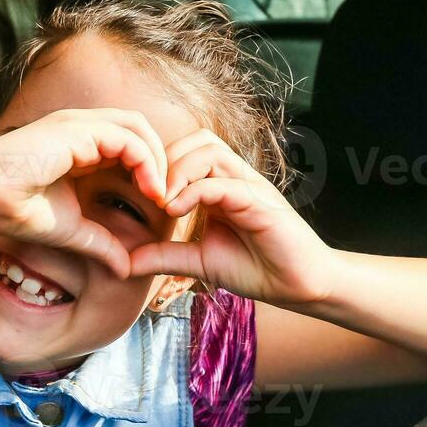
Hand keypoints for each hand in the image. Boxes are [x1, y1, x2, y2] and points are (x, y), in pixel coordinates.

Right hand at [0, 109, 168, 276]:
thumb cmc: (16, 210)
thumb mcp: (72, 231)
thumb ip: (101, 244)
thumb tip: (126, 270)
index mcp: (79, 145)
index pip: (128, 143)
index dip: (148, 169)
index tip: (156, 203)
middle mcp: (81, 128)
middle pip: (139, 128)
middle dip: (159, 159)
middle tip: (166, 196)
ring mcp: (79, 124)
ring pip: (137, 127)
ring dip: (156, 159)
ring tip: (159, 194)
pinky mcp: (77, 129)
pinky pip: (128, 137)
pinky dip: (146, 161)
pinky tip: (148, 189)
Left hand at [128, 129, 332, 307]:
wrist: (300, 286)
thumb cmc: (256, 268)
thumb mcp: (199, 262)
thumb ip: (165, 256)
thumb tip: (126, 261)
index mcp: (220, 185)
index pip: (186, 152)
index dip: (158, 165)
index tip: (137, 194)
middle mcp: (235, 178)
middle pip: (196, 139)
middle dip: (165, 160)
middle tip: (147, 194)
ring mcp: (249, 186)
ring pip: (210, 150)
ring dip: (179, 171)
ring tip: (164, 202)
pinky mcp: (261, 202)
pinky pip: (224, 182)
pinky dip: (196, 191)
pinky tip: (178, 211)